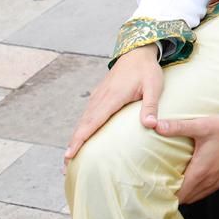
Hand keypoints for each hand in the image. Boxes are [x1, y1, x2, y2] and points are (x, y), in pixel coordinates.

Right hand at [64, 45, 162, 169]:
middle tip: (64, 166)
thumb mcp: (154, 86)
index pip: (92, 122)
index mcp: (112, 97)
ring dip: (75, 138)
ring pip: (83, 120)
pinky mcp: (99, 95)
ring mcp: (98, 96)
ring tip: (69, 157)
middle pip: (83, 124)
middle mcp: (100, 98)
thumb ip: (151, 105)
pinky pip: (87, 114)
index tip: (69, 155)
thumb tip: (151, 125)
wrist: (137, 52)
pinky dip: (81, 127)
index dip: (80, 139)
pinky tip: (81, 137)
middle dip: (72, 144)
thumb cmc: (147, 70)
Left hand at [155, 116, 218, 203]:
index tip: (157, 188)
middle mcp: (209, 181)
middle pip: (186, 198)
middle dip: (174, 195)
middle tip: (163, 184)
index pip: (179, 195)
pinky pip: (207, 191)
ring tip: (177, 183)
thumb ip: (178, 127)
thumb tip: (156, 125)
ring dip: (186, 193)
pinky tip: (194, 178)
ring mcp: (218, 182)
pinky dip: (197, 189)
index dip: (167, 194)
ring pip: (196, 196)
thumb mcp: (201, 126)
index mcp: (200, 172)